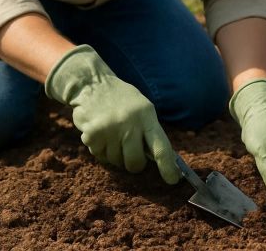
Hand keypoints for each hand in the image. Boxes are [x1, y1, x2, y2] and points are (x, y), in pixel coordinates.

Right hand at [45, 45, 180, 183]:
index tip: (173, 181)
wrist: (93, 84)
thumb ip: (149, 131)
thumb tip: (162, 160)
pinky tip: (101, 133)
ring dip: (115, 154)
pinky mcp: (92, 136)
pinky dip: (101, 149)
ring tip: (113, 135)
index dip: (167, 167)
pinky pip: (100, 156)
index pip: (161, 147)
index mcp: (147, 116)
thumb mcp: (143, 109)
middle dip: (134, 164)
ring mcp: (110, 130)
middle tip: (130, 154)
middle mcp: (130, 124)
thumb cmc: (123, 100)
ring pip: (116, 162)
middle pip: (135, 163)